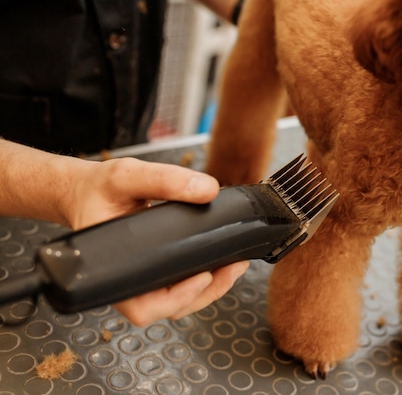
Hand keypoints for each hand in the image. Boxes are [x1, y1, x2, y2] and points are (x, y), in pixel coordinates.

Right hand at [64, 157, 248, 325]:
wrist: (85, 192)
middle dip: (206, 292)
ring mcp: (143, 279)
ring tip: (235, 265)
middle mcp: (127, 282)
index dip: (176, 299)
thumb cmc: (99, 190)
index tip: (203, 277)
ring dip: (210, 288)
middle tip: (233, 267)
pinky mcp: (155, 271)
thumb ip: (164, 179)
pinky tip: (222, 261)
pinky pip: (179, 286)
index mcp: (111, 271)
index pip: (142, 307)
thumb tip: (208, 190)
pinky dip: (204, 278)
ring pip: (178, 301)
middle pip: (169, 308)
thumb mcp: (127, 175)